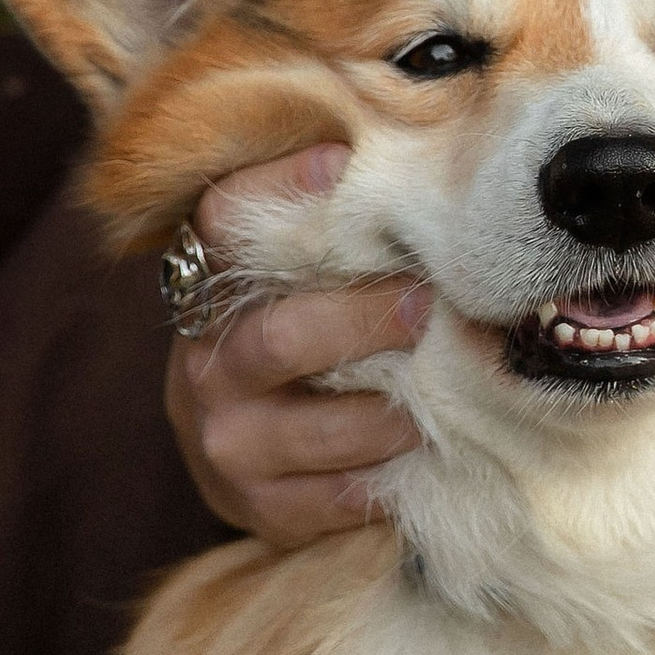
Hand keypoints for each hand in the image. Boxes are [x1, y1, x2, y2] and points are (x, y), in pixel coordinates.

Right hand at [163, 144, 427, 546]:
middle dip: (364, 320)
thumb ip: (322, 231)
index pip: (219, 223)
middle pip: (280, 338)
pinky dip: (389, 476)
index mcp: (205, 293)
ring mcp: (228, 444)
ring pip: (316, 427)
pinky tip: (432, 452)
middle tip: (431, 304)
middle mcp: (205, 367)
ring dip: (392, 409)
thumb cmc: (297, 351)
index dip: (274, 188)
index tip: (344, 163)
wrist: (250, 466)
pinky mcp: (261, 510)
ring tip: (449, 388)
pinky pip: (336, 497)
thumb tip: (388, 144)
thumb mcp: (290, 285)